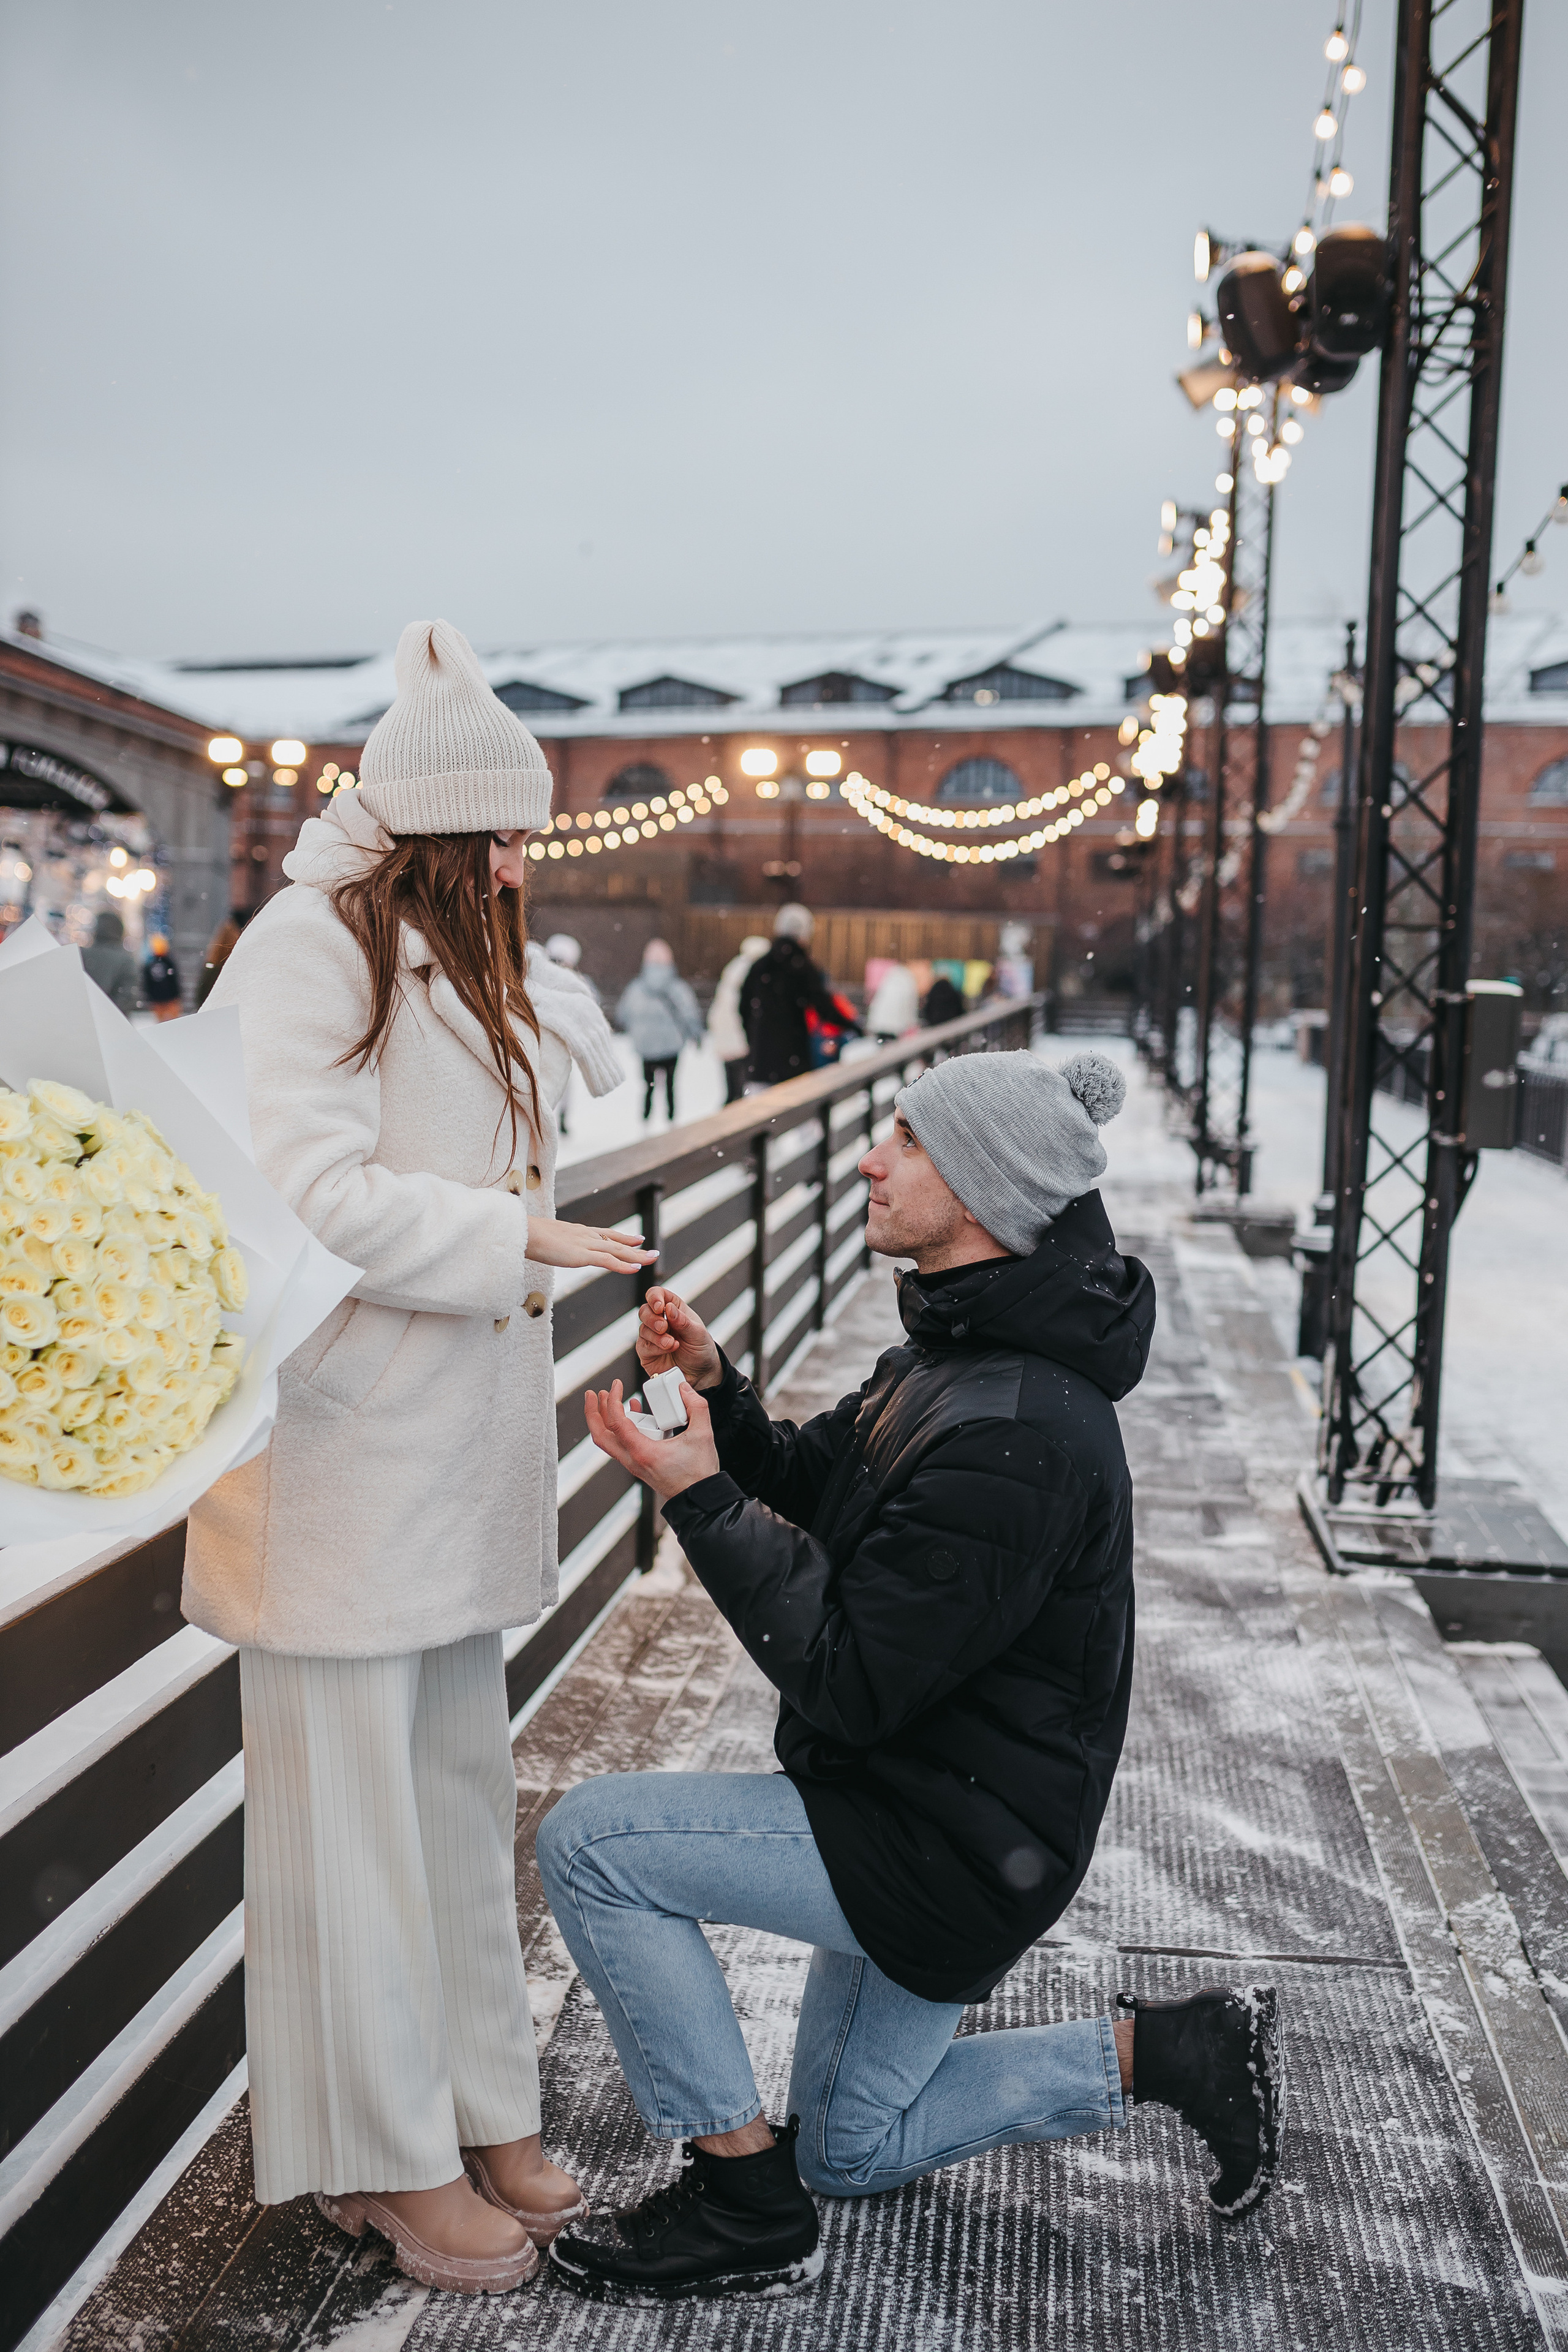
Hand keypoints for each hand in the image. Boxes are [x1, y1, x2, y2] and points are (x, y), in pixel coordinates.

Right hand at [526, 1216, 656, 1273]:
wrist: (522, 1232)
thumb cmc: (528, 1236)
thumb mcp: (547, 1239)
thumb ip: (555, 1243)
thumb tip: (551, 1245)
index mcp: (578, 1232)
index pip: (606, 1234)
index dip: (623, 1237)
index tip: (637, 1239)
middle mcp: (586, 1235)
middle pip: (616, 1242)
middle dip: (636, 1248)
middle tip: (652, 1250)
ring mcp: (585, 1244)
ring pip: (617, 1250)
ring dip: (636, 1256)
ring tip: (652, 1259)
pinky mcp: (581, 1255)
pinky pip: (607, 1260)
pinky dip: (622, 1265)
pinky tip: (635, 1269)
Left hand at [585, 1377, 718, 1501]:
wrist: (699, 1499)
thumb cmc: (698, 1474)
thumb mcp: (702, 1435)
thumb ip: (696, 1407)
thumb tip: (684, 1389)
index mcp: (643, 1453)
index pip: (616, 1423)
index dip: (613, 1400)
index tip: (617, 1385)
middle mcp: (633, 1460)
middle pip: (600, 1436)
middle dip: (593, 1412)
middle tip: (593, 1393)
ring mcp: (634, 1464)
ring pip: (609, 1441)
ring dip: (605, 1420)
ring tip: (609, 1399)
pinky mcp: (640, 1465)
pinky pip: (622, 1444)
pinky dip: (621, 1427)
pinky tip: (634, 1412)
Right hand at [636, 1287, 722, 1387]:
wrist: (701, 1374)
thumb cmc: (701, 1350)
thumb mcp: (698, 1333)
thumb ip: (683, 1321)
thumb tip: (669, 1308)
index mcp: (674, 1309)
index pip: (658, 1294)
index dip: (655, 1297)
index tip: (659, 1307)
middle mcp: (660, 1321)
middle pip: (644, 1310)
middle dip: (652, 1319)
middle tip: (664, 1327)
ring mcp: (652, 1337)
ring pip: (642, 1328)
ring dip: (657, 1336)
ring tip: (672, 1343)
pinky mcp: (647, 1352)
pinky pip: (643, 1346)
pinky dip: (655, 1348)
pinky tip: (668, 1349)